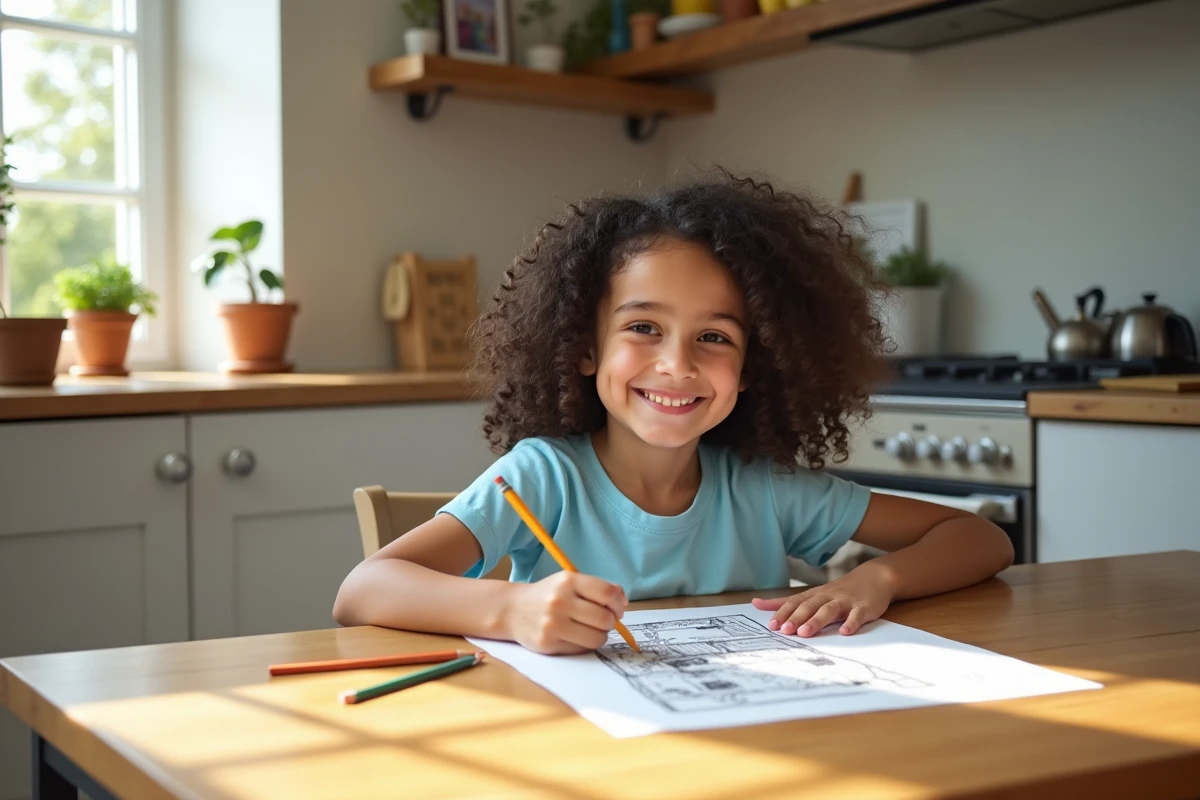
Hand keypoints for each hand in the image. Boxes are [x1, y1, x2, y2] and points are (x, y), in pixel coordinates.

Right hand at [504, 571, 627, 654]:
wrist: (513, 610)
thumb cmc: (548, 595)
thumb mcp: (569, 582)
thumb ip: (597, 587)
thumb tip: (623, 601)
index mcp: (568, 581)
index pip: (607, 593)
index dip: (618, 604)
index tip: (618, 609)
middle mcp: (560, 601)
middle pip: (605, 619)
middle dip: (610, 622)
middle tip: (603, 621)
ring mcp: (553, 624)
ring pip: (596, 638)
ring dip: (600, 636)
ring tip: (590, 630)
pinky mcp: (549, 644)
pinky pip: (582, 649)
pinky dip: (585, 645)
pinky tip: (576, 636)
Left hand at [752, 566, 894, 636]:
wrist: (874, 577)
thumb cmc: (838, 591)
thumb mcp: (811, 594)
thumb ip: (785, 602)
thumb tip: (755, 604)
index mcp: (814, 595)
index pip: (795, 602)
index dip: (783, 613)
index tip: (772, 626)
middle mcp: (827, 597)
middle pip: (809, 606)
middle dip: (796, 618)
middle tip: (785, 630)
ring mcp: (846, 602)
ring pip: (829, 610)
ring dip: (817, 621)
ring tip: (806, 633)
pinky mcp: (863, 608)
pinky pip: (857, 615)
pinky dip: (851, 623)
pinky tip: (845, 632)